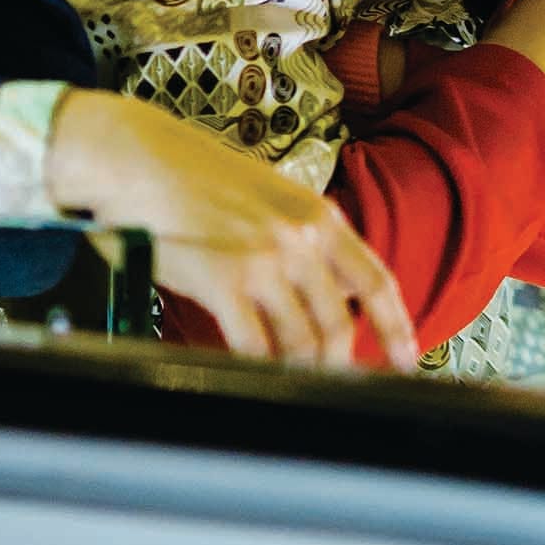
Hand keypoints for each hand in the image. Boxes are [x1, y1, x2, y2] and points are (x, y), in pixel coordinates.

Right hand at [44, 90, 418, 368]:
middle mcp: (301, 238)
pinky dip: (255, 371)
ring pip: (301, 342)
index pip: (375, 280)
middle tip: (331, 388)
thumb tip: (320, 290)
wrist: (137, 156)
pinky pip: (253, 347)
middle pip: (339, 324)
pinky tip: (249, 377)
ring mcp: (265, 260)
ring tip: (288, 387)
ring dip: (297, 374)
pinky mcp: (223, 281)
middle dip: (338, 366)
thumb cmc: (193, 178)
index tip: (407, 360)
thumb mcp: (268, 197)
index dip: (396, 327)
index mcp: (318, 216)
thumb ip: (299, 240)